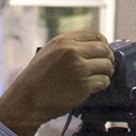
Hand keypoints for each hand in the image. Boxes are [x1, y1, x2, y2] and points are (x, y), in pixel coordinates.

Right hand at [0, 30, 116, 135]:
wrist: (27, 99)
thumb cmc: (37, 77)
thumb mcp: (50, 51)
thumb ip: (70, 45)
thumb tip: (95, 45)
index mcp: (64, 41)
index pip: (95, 35)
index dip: (103, 43)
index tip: (103, 51)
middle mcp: (72, 52)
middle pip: (104, 50)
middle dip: (108, 58)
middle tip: (105, 65)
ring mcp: (79, 69)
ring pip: (107, 66)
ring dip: (106, 72)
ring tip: (99, 77)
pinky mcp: (83, 87)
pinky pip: (103, 82)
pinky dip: (102, 84)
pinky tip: (93, 86)